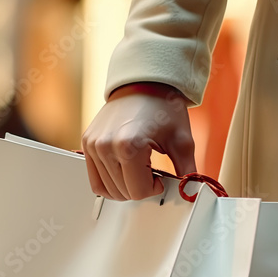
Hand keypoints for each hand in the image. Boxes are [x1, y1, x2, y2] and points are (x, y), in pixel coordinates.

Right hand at [81, 82, 196, 200]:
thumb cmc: (162, 107)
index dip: (154, 188)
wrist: (143, 83)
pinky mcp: (87, 144)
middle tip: (151, 170)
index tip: (160, 176)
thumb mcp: (183, 141)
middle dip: (141, 187)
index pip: (138, 192)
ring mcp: (93, 145)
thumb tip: (189, 192)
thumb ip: (188, 172)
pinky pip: (95, 181)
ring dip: (126, 186)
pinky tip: (125, 171)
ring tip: (138, 168)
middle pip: (123, 193)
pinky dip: (111, 183)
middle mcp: (106, 146)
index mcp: (128, 145)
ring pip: (108, 190)